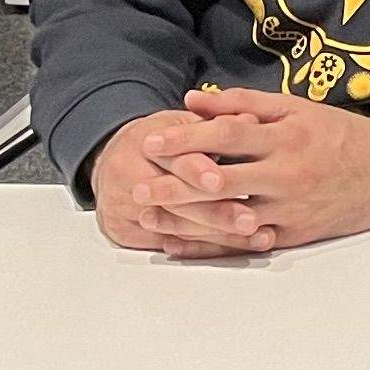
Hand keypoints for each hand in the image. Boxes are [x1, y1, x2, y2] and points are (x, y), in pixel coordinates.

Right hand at [87, 110, 281, 257]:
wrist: (111, 163)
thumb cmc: (159, 141)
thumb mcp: (182, 124)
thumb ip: (214, 125)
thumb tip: (252, 120)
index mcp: (145, 143)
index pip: (173, 161)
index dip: (197, 171)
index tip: (222, 182)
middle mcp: (130, 178)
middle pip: (175, 202)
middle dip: (216, 212)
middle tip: (251, 220)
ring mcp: (124, 209)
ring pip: (176, 229)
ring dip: (220, 236)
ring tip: (258, 236)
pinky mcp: (125, 234)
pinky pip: (171, 245)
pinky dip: (205, 248)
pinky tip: (237, 248)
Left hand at [169, 85, 369, 252]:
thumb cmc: (339, 133)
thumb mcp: (296, 108)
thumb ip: (242, 102)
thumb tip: (192, 100)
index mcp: (286, 137)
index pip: (226, 136)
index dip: (185, 138)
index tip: (150, 140)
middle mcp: (286, 174)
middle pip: (220, 182)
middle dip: (174, 185)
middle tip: (136, 186)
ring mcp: (290, 209)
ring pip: (229, 218)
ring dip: (185, 220)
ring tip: (149, 218)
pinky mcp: (295, 235)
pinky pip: (246, 243)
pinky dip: (212, 246)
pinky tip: (183, 244)